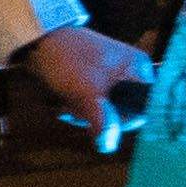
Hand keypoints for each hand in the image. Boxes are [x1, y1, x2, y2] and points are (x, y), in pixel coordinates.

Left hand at [26, 24, 150, 138]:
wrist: (39, 41)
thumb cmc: (68, 58)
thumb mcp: (86, 92)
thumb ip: (101, 120)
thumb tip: (109, 145)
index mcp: (140, 69)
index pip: (146, 108)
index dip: (125, 120)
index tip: (105, 121)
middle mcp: (133, 73)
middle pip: (124, 113)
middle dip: (98, 118)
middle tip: (79, 110)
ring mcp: (114, 78)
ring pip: (106, 112)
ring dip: (84, 114)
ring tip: (68, 104)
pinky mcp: (98, 82)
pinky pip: (95, 106)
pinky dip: (80, 108)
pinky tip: (66, 103)